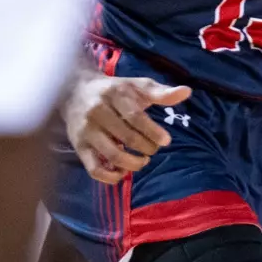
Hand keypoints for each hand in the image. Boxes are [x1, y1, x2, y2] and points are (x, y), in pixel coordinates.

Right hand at [62, 75, 184, 183]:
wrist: (74, 91)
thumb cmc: (114, 90)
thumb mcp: (137, 86)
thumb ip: (161, 92)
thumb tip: (187, 92)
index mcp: (115, 94)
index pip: (135, 116)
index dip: (152, 131)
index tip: (166, 141)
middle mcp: (97, 112)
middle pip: (126, 136)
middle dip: (146, 147)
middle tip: (155, 149)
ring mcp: (86, 131)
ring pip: (111, 154)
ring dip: (132, 164)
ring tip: (143, 161)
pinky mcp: (78, 146)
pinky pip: (93, 168)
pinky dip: (110, 176)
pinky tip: (122, 173)